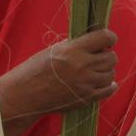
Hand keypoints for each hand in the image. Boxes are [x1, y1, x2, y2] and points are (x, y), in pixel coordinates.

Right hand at [0, 29, 118, 133]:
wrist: (23, 95)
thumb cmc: (35, 69)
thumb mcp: (54, 50)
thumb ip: (76, 45)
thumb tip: (96, 40)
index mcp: (73, 49)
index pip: (105, 37)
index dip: (109, 37)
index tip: (107, 40)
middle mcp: (82, 65)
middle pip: (111, 57)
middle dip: (106, 55)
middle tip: (96, 58)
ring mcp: (85, 83)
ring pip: (111, 73)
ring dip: (105, 71)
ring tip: (94, 71)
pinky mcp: (86, 98)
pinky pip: (109, 89)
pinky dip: (108, 85)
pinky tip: (100, 82)